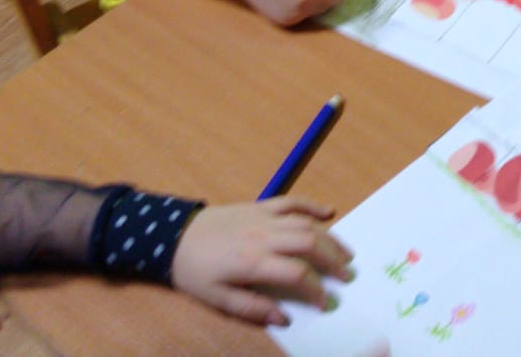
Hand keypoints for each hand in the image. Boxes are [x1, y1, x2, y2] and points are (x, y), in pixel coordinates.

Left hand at [171, 197, 356, 326]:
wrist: (174, 236)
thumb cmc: (195, 271)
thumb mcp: (217, 299)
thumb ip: (252, 308)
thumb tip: (284, 318)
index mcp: (253, 262)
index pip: (297, 274)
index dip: (316, 289)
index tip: (325, 303)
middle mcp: (264, 236)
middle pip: (309, 244)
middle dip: (333, 260)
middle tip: (347, 276)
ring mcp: (264, 217)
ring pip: (306, 223)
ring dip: (330, 238)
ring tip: (346, 254)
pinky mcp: (260, 206)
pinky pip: (292, 201)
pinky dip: (313, 205)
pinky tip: (330, 213)